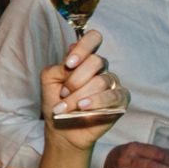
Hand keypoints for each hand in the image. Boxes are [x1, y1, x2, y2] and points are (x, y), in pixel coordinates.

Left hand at [41, 29, 121, 147]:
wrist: (61, 128)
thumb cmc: (56, 102)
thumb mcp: (49, 81)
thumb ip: (59, 67)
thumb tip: (71, 62)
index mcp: (84, 59)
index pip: (93, 39)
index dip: (83, 48)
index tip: (69, 64)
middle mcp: (100, 69)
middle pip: (96, 61)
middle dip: (75, 80)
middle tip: (63, 93)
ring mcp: (111, 84)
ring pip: (101, 81)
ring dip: (79, 96)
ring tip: (66, 108)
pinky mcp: (120, 100)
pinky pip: (114, 96)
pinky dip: (97, 102)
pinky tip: (84, 108)